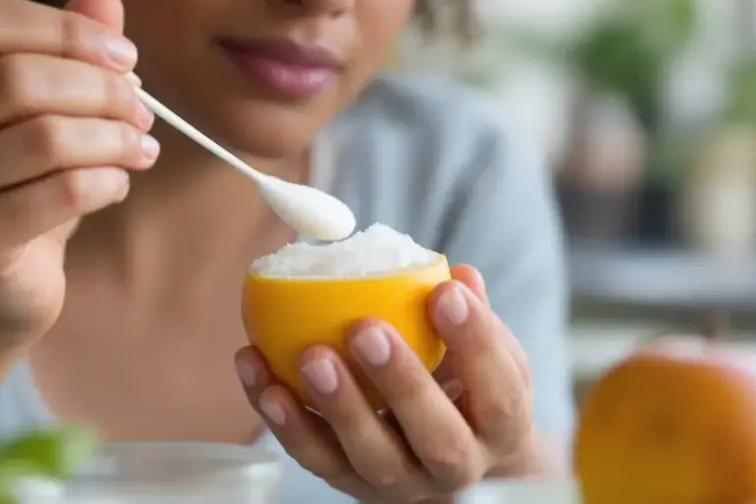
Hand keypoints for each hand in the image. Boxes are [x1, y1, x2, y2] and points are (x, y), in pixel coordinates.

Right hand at [0, 0, 155, 335]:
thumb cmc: (13, 180)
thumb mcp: (37, 110)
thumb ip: (65, 51)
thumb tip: (106, 0)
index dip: (65, 29)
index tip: (125, 55)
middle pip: (17, 78)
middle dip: (100, 89)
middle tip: (143, 109)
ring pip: (46, 137)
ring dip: (113, 137)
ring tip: (140, 146)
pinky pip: (60, 192)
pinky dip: (107, 181)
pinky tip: (119, 182)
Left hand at [235, 265, 541, 502]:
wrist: (449, 462)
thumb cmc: (468, 391)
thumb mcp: (490, 357)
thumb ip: (475, 318)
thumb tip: (458, 274)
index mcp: (499, 431)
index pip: (499, 395)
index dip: (476, 344)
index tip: (445, 292)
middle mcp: (455, 469)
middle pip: (436, 439)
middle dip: (401, 384)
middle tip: (366, 328)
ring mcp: (400, 485)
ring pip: (369, 459)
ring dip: (336, 406)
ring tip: (310, 355)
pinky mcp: (349, 485)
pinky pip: (312, 455)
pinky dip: (282, 414)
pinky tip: (255, 366)